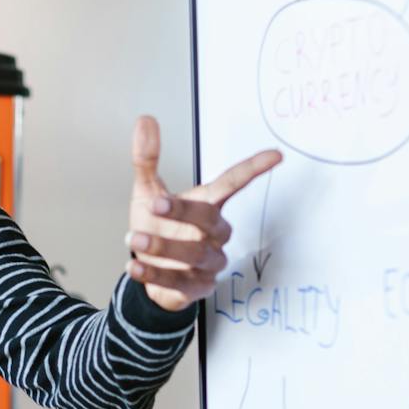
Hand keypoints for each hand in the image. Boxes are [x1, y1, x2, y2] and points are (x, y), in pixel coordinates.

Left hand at [125, 115, 280, 311]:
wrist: (152, 272)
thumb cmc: (160, 228)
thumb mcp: (149, 192)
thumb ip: (147, 159)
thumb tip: (145, 121)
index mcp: (207, 206)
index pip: (233, 184)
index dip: (253, 170)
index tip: (275, 156)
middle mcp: (213, 235)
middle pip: (211, 220)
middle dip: (184, 212)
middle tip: (155, 204)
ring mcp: (208, 263)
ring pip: (195, 255)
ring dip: (164, 247)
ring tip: (134, 239)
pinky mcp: (196, 288)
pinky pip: (179, 283)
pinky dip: (154, 275)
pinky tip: (134, 267)